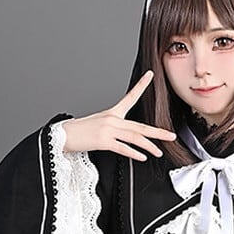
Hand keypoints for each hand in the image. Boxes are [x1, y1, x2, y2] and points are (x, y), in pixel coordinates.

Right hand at [61, 69, 176, 160]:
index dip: (141, 85)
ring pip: (134, 137)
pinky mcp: (103, 141)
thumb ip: (114, 129)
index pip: (130, 97)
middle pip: (140, 125)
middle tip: (171, 135)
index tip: (150, 75)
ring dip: (149, 146)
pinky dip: (134, 153)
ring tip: (159, 152)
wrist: (63, 136)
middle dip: (158, 132)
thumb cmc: (80, 132)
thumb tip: (127, 139)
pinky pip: (122, 147)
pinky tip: (142, 157)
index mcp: (112, 114)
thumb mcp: (98, 125)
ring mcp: (108, 129)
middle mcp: (112, 119)